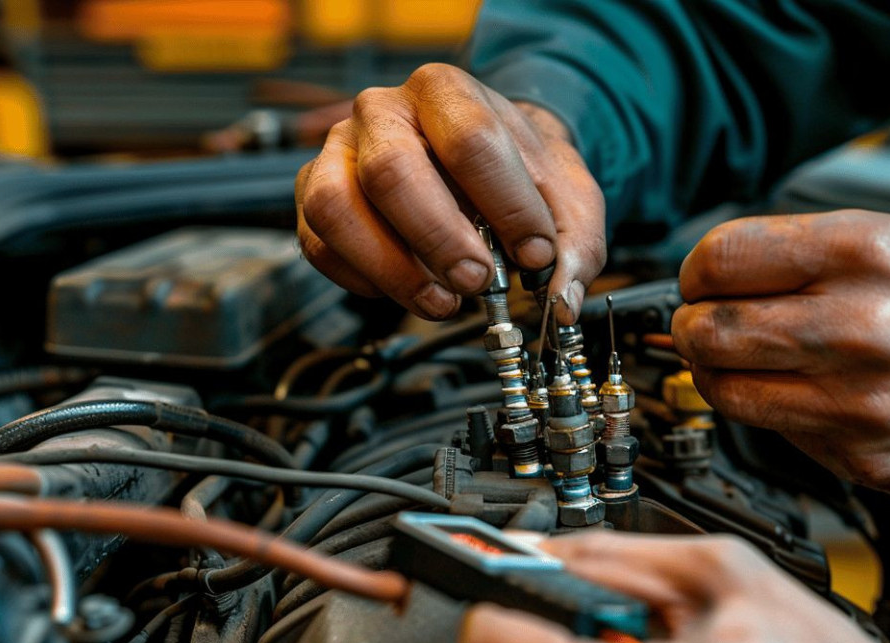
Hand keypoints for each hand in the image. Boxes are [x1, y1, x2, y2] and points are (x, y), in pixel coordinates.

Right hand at [295, 63, 605, 320]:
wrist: (483, 159)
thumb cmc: (516, 172)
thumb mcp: (566, 197)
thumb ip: (575, 245)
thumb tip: (562, 301)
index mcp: (447, 92)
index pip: (470, 139)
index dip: (505, 203)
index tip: (534, 251)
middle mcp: (383, 112)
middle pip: (392, 171)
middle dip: (439, 239)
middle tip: (477, 282)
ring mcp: (340, 152)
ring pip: (336, 207)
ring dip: (391, 268)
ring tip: (442, 303)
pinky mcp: (313, 195)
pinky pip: (319, 244)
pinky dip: (363, 280)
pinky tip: (409, 291)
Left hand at [671, 211, 889, 501]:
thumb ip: (806, 253)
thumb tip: (717, 274)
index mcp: (866, 250)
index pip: (719, 258)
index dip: (697, 272)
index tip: (702, 281)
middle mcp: (858, 323)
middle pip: (706, 329)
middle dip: (692, 327)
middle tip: (706, 326)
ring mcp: (859, 400)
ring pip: (724, 390)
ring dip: (718, 376)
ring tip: (746, 363)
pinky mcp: (862, 458)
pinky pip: (774, 433)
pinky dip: (770, 413)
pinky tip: (802, 395)